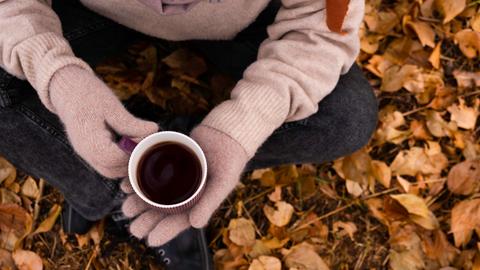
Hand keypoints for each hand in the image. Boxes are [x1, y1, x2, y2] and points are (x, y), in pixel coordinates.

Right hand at [50, 66, 157, 177]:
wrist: (67, 91)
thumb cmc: (89, 95)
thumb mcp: (112, 107)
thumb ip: (131, 123)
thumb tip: (154, 130)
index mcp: (90, 141)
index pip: (115, 159)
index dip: (133, 152)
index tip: (144, 139)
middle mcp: (86, 153)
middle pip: (113, 170)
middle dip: (131, 160)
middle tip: (143, 141)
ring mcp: (87, 154)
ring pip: (110, 170)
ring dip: (126, 160)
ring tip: (135, 140)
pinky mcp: (90, 152)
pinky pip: (107, 164)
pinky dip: (120, 158)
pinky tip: (128, 142)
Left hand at [121, 125, 248, 245]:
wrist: (226, 133)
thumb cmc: (230, 160)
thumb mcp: (223, 182)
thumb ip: (210, 202)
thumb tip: (196, 225)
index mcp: (198, 203)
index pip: (180, 221)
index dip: (165, 231)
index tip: (150, 240)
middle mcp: (184, 193)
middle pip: (162, 210)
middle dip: (147, 220)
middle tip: (134, 229)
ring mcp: (175, 178)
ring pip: (152, 194)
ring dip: (139, 202)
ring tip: (126, 209)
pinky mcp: (167, 162)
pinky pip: (149, 173)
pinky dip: (137, 179)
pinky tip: (126, 185)